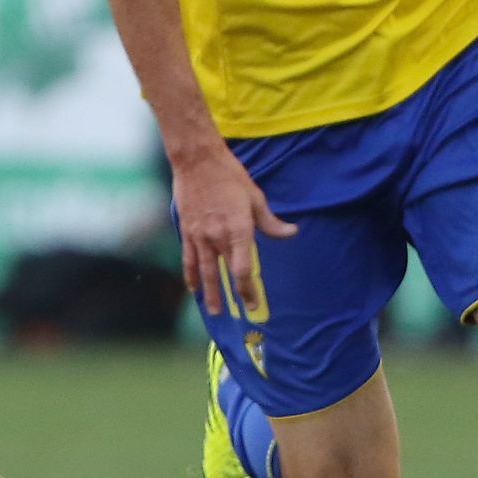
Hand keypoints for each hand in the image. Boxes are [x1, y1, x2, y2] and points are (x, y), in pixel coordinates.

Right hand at [172, 142, 296, 318]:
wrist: (197, 161)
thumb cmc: (230, 176)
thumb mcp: (256, 197)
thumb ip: (270, 222)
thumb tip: (291, 233)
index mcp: (238, 229)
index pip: (243, 269)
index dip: (247, 289)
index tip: (252, 303)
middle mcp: (217, 237)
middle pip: (223, 274)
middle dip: (231, 295)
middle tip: (234, 315)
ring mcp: (199, 235)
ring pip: (204, 271)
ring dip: (209, 292)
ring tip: (213, 310)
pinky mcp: (186, 231)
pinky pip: (188, 258)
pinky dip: (190, 275)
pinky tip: (193, 287)